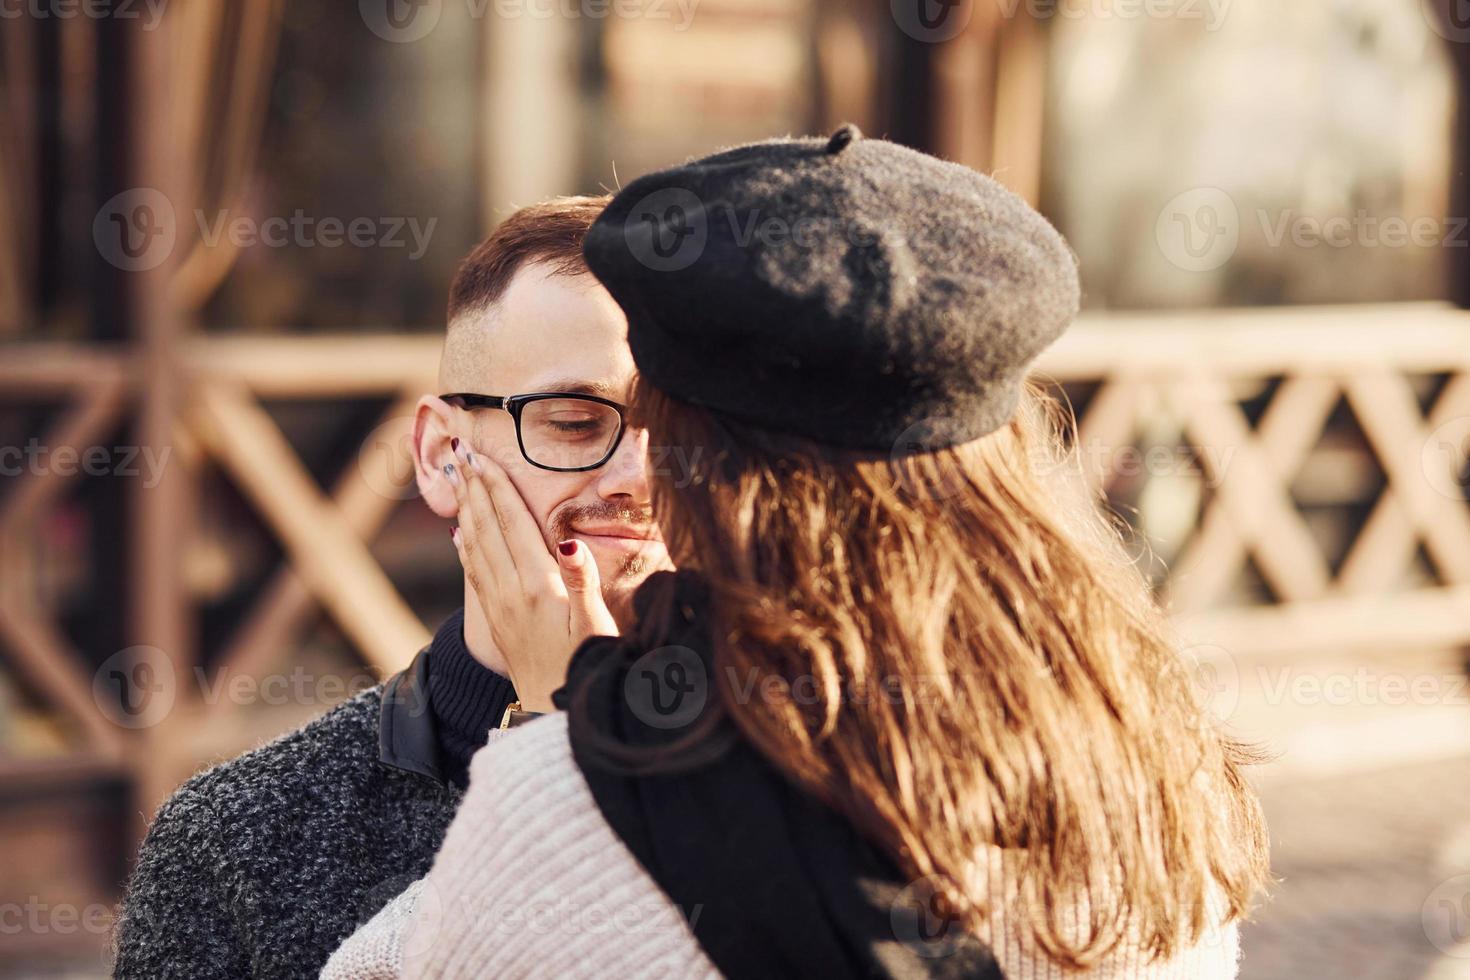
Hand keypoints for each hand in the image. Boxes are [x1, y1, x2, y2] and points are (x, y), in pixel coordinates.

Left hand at [449, 444, 618, 712]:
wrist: (557, 718)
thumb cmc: (586, 669)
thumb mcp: (595, 625)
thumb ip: (581, 580)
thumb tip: (569, 540)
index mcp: (536, 585)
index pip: (511, 524)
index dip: (496, 488)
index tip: (481, 457)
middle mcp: (510, 592)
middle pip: (487, 528)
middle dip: (474, 488)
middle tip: (459, 453)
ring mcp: (500, 607)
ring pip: (475, 547)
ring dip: (466, 510)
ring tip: (456, 481)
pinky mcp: (497, 621)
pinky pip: (474, 574)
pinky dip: (465, 548)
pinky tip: (460, 536)